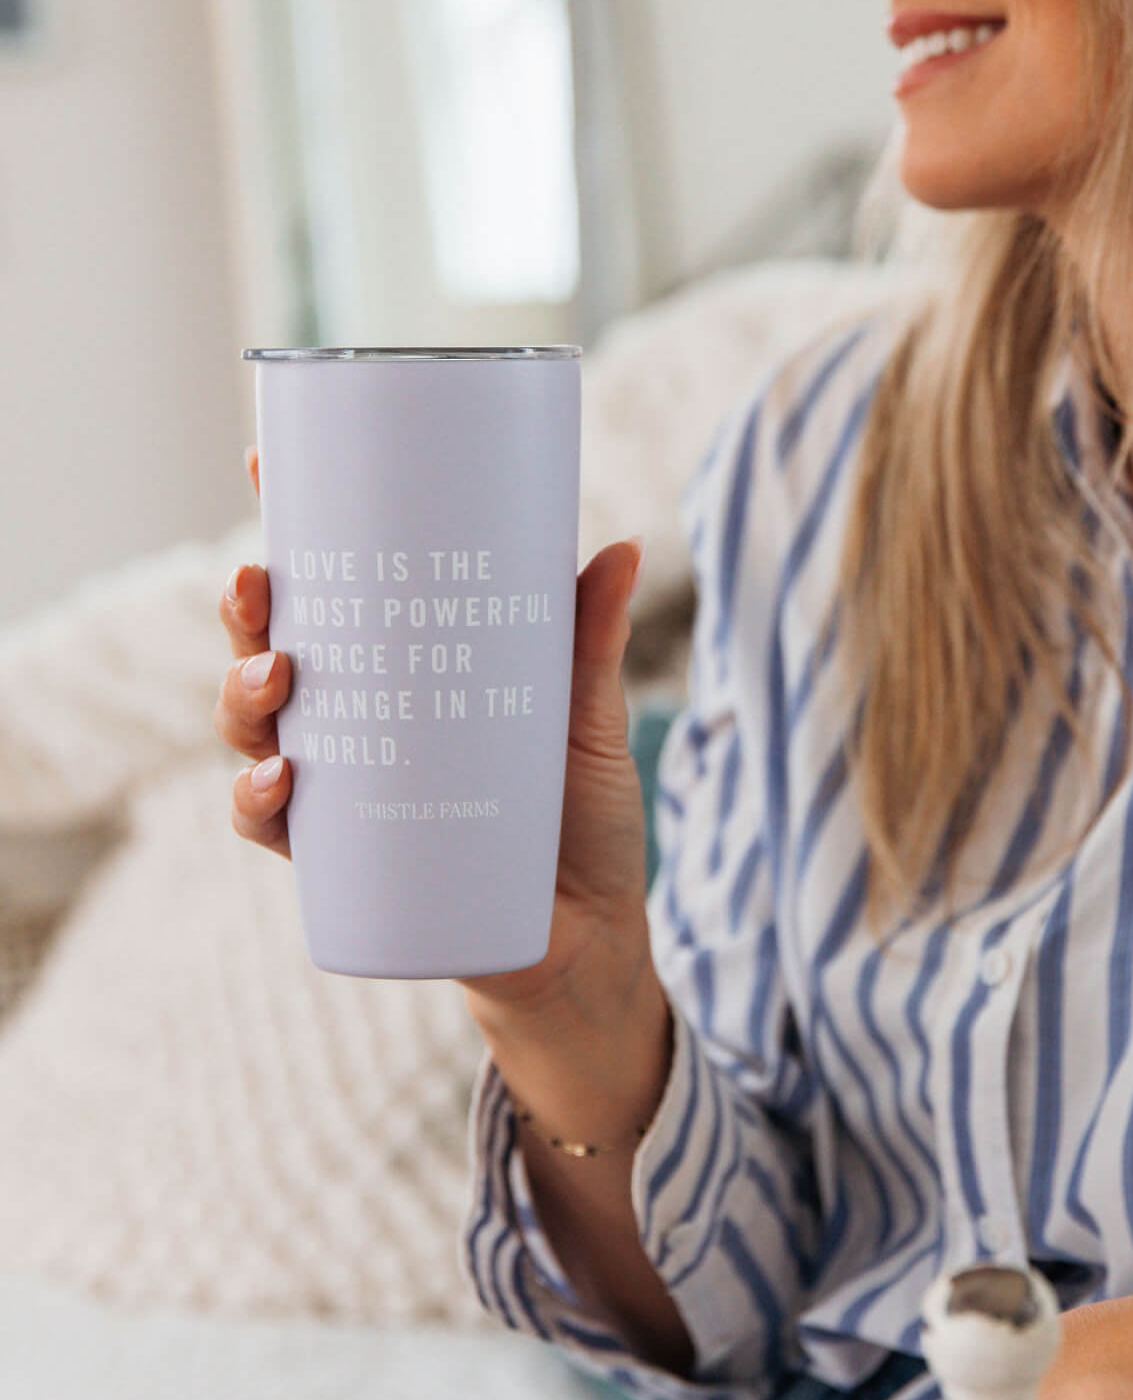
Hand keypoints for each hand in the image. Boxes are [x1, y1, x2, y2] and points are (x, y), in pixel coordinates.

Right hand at [214, 444, 654, 1024]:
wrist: (590, 938)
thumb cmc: (583, 819)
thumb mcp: (589, 721)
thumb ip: (591, 642)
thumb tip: (624, 546)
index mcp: (410, 673)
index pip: (338, 593)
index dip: (293, 531)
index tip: (268, 461)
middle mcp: (366, 725)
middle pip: (275, 651)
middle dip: (248, 612)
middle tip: (257, 583)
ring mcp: (351, 792)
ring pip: (257, 730)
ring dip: (240, 697)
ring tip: (277, 676)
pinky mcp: (352, 863)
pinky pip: (280, 828)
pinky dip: (261, 802)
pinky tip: (281, 780)